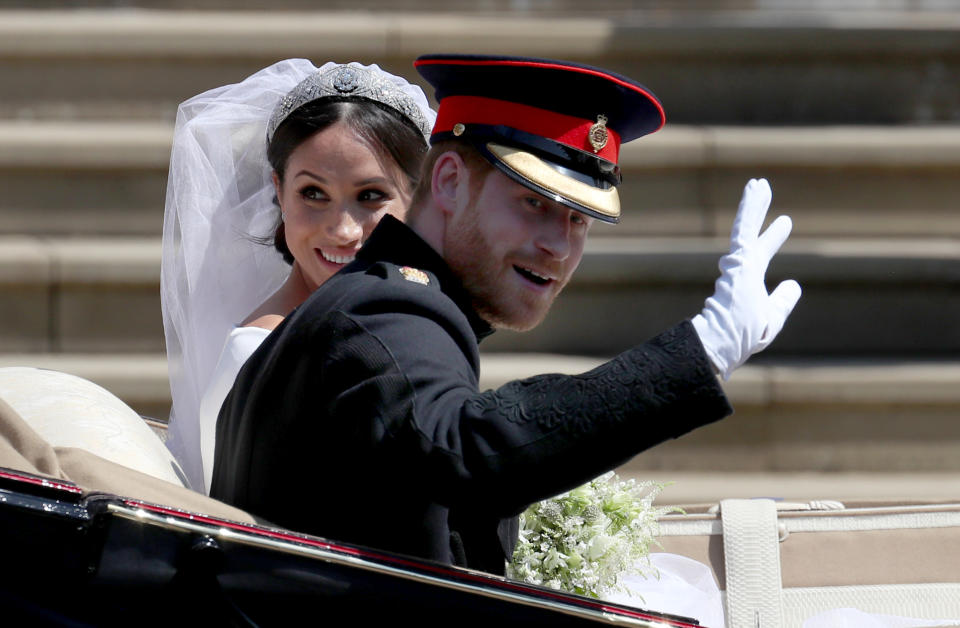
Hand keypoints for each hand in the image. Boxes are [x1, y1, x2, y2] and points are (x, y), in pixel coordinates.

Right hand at [691, 178, 801, 378]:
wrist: (723, 341)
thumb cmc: (744, 336)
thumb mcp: (772, 318)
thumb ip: (782, 301)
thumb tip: (794, 284)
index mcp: (747, 283)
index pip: (761, 252)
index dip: (773, 236)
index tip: (785, 221)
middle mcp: (740, 269)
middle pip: (751, 233)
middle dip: (757, 211)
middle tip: (762, 188)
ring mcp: (738, 263)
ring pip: (746, 226)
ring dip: (753, 203)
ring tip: (759, 182)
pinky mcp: (739, 258)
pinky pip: (745, 227)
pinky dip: (751, 208)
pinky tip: (756, 188)